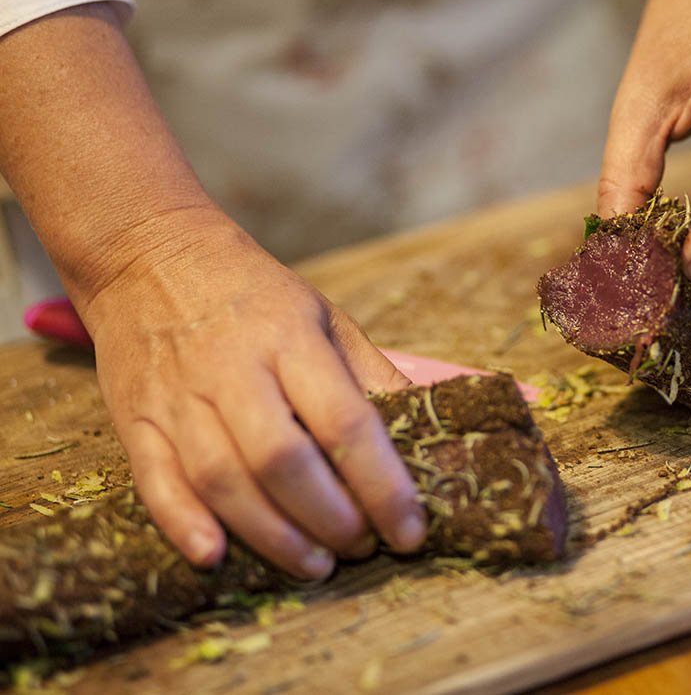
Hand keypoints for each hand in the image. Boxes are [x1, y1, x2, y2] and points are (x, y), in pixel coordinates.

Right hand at [78, 208, 425, 578]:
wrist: (148, 253)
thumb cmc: (254, 294)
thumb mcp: (325, 317)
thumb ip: (371, 374)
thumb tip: (427, 424)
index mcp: (291, 339)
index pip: (346, 422)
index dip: (383, 484)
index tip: (410, 530)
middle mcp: (233, 370)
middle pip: (283, 459)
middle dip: (330, 518)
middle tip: (362, 548)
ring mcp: (178, 396)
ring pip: (222, 478)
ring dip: (272, 535)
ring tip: (315, 564)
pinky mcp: (136, 418)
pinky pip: (154, 479)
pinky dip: (182, 522)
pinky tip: (214, 557)